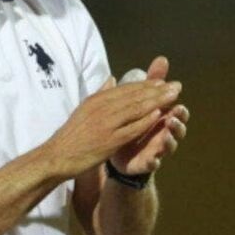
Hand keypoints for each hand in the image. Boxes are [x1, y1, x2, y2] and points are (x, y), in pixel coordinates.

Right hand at [47, 73, 181, 176]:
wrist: (58, 155)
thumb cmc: (72, 134)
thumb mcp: (84, 108)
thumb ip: (100, 93)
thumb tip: (112, 78)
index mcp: (97, 100)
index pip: (127, 89)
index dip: (147, 84)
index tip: (164, 81)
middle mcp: (102, 108)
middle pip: (134, 96)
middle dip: (157, 90)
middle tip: (176, 85)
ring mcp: (106, 124)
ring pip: (135, 109)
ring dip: (156, 101)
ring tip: (173, 96)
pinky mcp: (108, 140)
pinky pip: (131, 128)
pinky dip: (145, 121)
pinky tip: (158, 115)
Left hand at [109, 56, 188, 175]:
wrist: (118, 149)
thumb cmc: (135, 121)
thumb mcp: (142, 99)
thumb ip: (152, 81)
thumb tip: (162, 59)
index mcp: (164, 117)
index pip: (177, 110)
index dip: (180, 107)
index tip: (178, 102)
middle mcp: (165, 132)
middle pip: (179, 128)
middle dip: (179, 123)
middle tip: (175, 117)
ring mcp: (157, 149)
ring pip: (169, 145)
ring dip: (170, 141)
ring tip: (167, 136)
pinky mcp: (147, 162)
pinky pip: (153, 164)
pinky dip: (154, 162)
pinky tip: (154, 160)